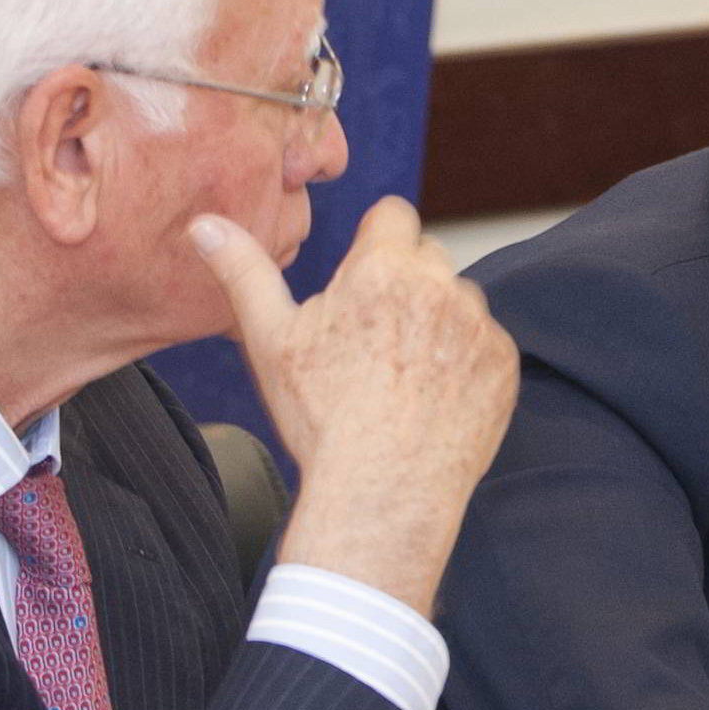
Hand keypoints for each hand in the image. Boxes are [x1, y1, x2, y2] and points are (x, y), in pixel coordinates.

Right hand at [189, 199, 514, 603]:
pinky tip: (431, 398)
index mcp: (382, 268)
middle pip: (427, 257)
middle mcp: (441, 286)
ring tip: (401, 376)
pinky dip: (464, 362)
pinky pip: (484, 345)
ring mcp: (479, 326)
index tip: (361, 281)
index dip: (375, 243)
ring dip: (438, 321)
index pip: (392, 215)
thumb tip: (205, 225)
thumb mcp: (271, 340)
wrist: (382, 494)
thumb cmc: (322, 419)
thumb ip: (244, 272)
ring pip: (458, 301)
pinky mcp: (504, 365)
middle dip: (404, 283)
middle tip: (373, 340)